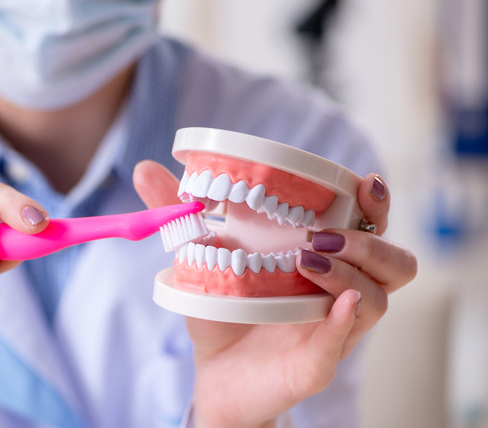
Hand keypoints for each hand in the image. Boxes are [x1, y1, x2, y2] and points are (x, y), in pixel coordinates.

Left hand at [133, 160, 416, 427]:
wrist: (213, 372)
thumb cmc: (222, 311)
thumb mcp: (199, 257)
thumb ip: (178, 212)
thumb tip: (144, 168)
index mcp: (323, 258)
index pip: (371, 226)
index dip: (376, 202)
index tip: (362, 181)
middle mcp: (339, 291)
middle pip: (394, 262)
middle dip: (368, 240)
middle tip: (318, 235)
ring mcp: (333, 328)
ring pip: (376, 299)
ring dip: (350, 272)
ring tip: (306, 260)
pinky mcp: (317, 362)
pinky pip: (342, 340)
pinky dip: (342, 320)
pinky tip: (334, 302)